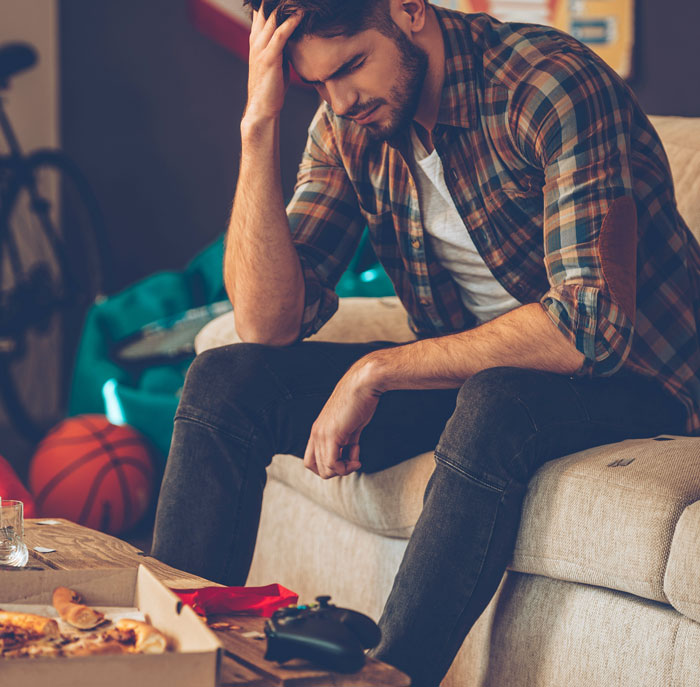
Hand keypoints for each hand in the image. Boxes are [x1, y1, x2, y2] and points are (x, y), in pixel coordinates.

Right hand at [244, 8, 302, 121]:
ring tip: (300, 1)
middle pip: (264, 9)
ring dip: (286, 6)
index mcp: (256, 39)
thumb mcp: (275, 60)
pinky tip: (301, 14)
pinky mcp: (269, 58)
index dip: (271, 3)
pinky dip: (291, 22)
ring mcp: (260, 48)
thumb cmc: (271, 86)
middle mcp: (255, 40)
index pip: (261, 11)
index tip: (288, 1)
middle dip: (278, 2)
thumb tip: (294, 36)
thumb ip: (281, 46)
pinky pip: (281, 34)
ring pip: (272, 17)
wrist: (262, 108)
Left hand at [304, 362, 381, 478]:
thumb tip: (350, 457)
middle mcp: (316, 433)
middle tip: (353, 461)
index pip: (311, 460)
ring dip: (344, 469)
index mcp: (318, 430)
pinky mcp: (332, 435)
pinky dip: (346, 467)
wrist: (363, 384)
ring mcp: (322, 434)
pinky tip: (357, 458)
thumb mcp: (351, 426)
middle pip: (317, 468)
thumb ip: (347, 441)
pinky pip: (333, 464)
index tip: (346, 458)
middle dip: (337, 470)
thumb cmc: (360, 401)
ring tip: (356, 457)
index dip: (329, 466)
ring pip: (326, 469)